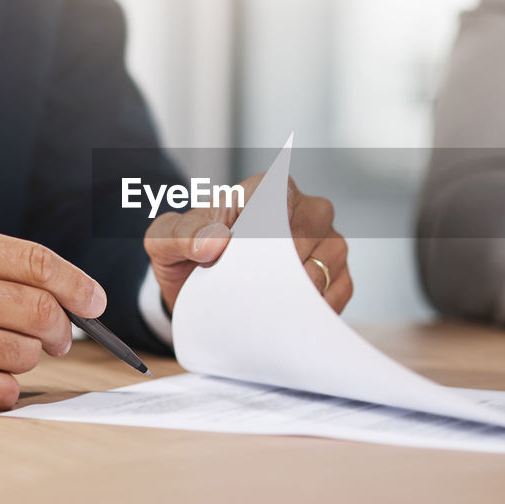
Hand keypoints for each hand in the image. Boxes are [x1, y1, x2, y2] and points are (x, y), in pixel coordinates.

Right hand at [0, 224, 106, 409]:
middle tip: (58, 336)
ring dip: (30, 358)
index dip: (78, 285)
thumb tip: (67, 292)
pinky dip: (6, 387)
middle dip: (62, 329)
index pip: (37, 263)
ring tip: (10, 351)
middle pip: (39, 312)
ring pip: (23, 355)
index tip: (96, 302)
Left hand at [143, 174, 352, 314]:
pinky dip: (314, 307)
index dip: (264, 234)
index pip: (280, 200)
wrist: (199, 290)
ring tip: (265, 304)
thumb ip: (180, 233)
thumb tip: (215, 240)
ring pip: (327, 263)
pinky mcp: (338, 273)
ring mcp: (327, 239)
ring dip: (296, 291)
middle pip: (307, 235)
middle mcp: (305, 208)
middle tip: (248, 290)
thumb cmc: (189, 256)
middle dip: (276, 269)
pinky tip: (286, 314)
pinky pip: (339, 290)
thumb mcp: (166, 241)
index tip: (241, 260)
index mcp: (265, 189)